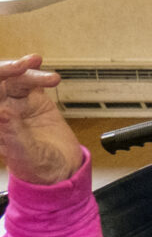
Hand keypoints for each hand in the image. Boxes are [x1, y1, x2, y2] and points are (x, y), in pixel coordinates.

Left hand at [0, 53, 79, 185]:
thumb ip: (13, 134)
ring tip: (51, 78)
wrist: (60, 170)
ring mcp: (16, 104)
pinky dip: (36, 72)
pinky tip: (40, 67)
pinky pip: (30, 81)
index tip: (11, 74)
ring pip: (14, 79)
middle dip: (8, 70)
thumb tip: (4, 112)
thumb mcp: (25, 155)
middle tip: (24, 66)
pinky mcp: (33, 100)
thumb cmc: (38, 169)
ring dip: (28, 72)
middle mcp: (2, 111)